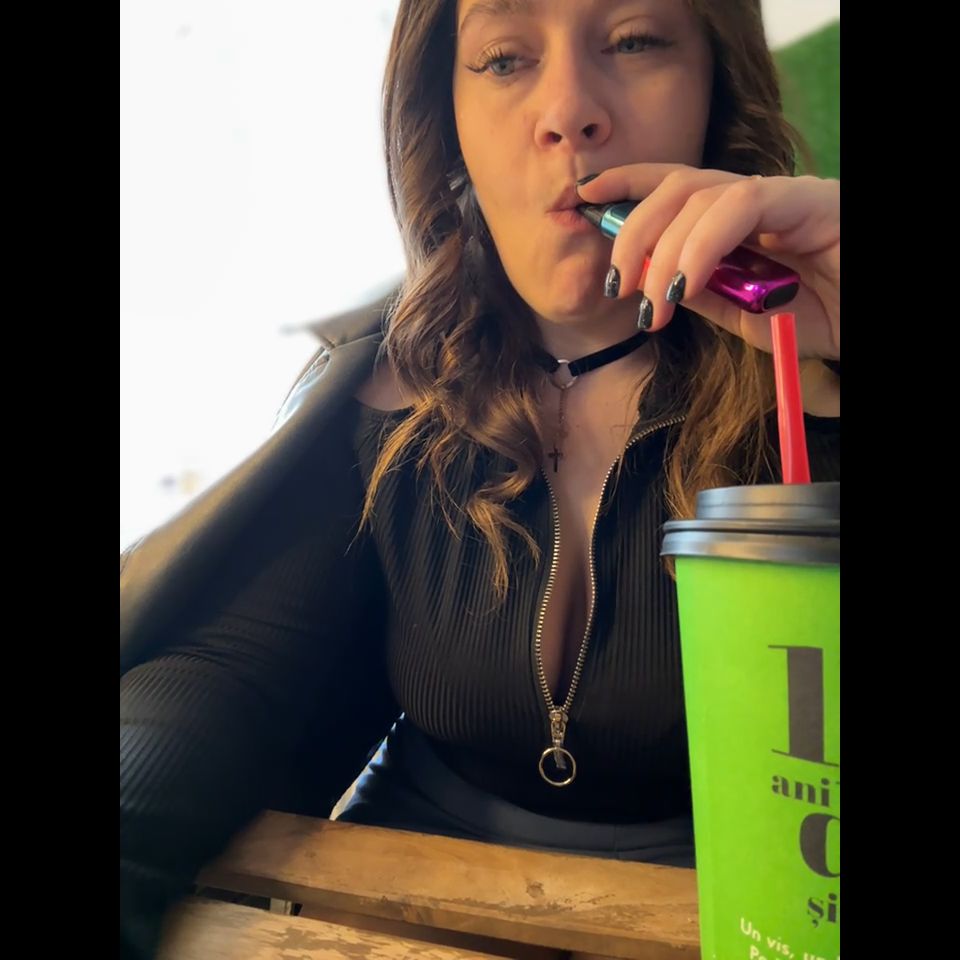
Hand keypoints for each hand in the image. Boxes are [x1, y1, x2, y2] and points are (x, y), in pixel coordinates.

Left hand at [576, 164, 839, 359]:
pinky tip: (683, 282)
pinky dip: (702, 244)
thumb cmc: (825, 321)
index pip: (676, 187)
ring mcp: (785, 195)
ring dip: (663, 249)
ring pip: (702, 193)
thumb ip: (704, 295)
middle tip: (616, 285)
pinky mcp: (810, 200)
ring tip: (652, 303)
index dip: (629, 185)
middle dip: (634, 230)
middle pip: (677, 186)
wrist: (869, 325)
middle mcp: (759, 199)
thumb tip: (651, 280)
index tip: (586, 200)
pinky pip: (743, 206)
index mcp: (739, 221)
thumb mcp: (747, 317)